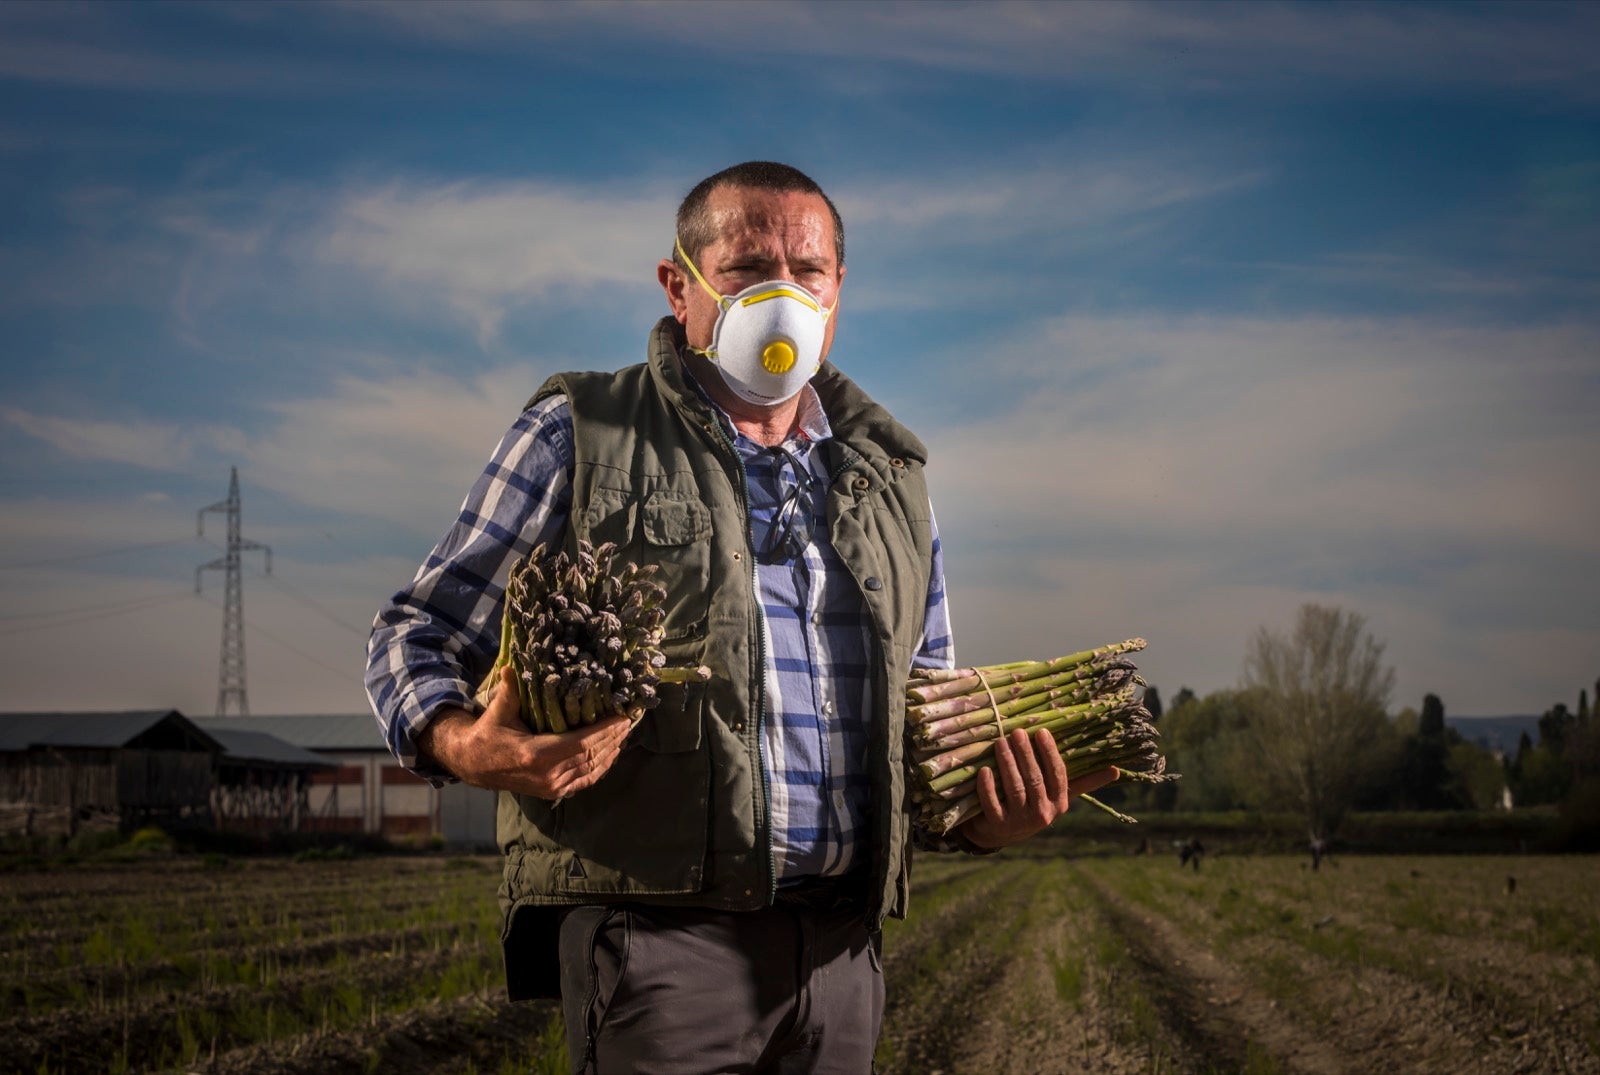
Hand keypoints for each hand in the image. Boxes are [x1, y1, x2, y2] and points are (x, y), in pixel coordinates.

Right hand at [418, 666, 632, 799]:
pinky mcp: (553, 792)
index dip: (605, 730)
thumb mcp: (499, 710)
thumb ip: (509, 689)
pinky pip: (584, 780)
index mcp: (536, 754)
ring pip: (591, 769)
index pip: (582, 743)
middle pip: (592, 755)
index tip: (623, 717)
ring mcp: (551, 787)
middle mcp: (548, 775)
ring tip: (624, 734)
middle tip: (630, 721)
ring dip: (611, 752)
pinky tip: (611, 755)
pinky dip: (600, 768)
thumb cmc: (489, 732)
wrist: (474, 764)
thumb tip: (510, 665)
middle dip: (613, 738)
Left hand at [959, 728, 1118, 849]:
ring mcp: (1020, 821)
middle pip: (1035, 780)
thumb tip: (1117, 770)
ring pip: (1015, 788)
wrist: (1001, 832)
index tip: (1041, 731)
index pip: (1058, 775)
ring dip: (1007, 763)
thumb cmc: (1034, 803)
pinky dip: (988, 786)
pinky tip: (984, 769)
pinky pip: (992, 803)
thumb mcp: (1059, 794)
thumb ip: (1084, 781)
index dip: (1050, 753)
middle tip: (1016, 732)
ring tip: (1000, 742)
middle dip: (1025, 754)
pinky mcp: (998, 825)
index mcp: (1060, 803)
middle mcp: (1043, 814)